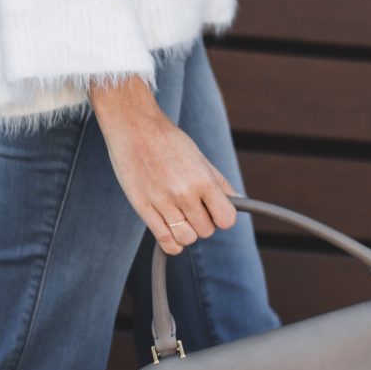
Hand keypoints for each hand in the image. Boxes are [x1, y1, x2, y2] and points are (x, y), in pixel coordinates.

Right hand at [88, 74, 239, 253]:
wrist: (133, 126)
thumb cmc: (167, 139)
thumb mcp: (199, 156)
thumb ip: (218, 181)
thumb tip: (237, 200)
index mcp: (203, 179)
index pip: (226, 219)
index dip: (222, 216)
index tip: (215, 210)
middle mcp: (184, 193)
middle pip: (206, 230)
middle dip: (203, 222)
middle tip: (193, 208)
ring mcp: (162, 202)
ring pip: (186, 238)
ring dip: (186, 232)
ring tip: (180, 217)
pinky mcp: (142, 208)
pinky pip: (164, 240)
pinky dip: (171, 243)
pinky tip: (171, 231)